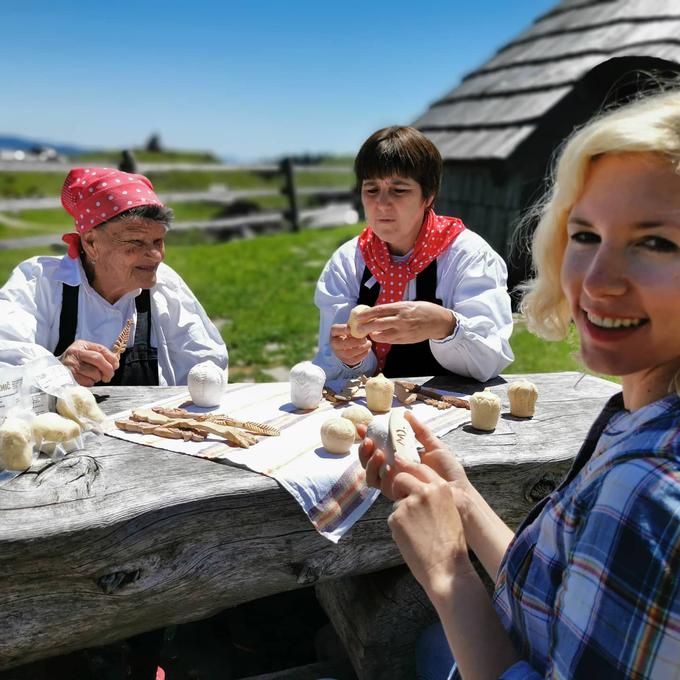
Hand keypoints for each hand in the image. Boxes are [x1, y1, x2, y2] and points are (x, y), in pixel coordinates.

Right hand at [59, 340, 118, 385]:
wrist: (54, 372)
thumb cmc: (75, 363)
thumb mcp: (85, 354)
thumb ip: (99, 356)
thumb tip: (115, 364)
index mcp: (81, 345)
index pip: (101, 349)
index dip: (111, 358)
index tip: (116, 365)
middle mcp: (74, 352)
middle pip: (98, 359)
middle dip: (108, 369)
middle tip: (109, 376)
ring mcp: (71, 364)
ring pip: (94, 372)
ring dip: (98, 377)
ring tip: (94, 377)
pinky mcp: (69, 376)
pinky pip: (88, 381)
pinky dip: (91, 383)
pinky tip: (85, 380)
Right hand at [329, 323, 371, 366]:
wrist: (350, 344)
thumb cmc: (351, 332)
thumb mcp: (351, 326)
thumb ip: (355, 325)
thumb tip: (363, 325)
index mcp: (334, 332)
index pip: (335, 329)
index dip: (342, 329)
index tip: (350, 329)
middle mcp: (333, 343)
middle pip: (340, 344)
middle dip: (354, 342)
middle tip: (364, 339)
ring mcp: (339, 353)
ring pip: (348, 353)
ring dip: (361, 348)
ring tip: (369, 343)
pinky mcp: (346, 360)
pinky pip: (354, 359)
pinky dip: (363, 354)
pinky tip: (367, 348)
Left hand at [355, 301, 455, 343]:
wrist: (438, 322)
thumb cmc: (422, 310)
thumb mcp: (408, 304)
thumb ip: (393, 309)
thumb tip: (376, 312)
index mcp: (401, 307)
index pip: (380, 310)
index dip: (367, 314)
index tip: (358, 316)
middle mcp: (402, 319)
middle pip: (378, 324)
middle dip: (365, 327)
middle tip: (357, 328)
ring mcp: (404, 331)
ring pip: (383, 335)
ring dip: (373, 335)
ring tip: (369, 333)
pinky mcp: (406, 340)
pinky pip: (390, 341)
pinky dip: (383, 338)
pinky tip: (379, 336)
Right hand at [358, 412, 468, 497]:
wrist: (458, 490)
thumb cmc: (448, 470)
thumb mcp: (434, 445)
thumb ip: (419, 430)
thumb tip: (406, 414)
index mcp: (401, 458)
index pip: (379, 446)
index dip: (368, 437)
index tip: (363, 426)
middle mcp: (394, 470)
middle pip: (369, 461)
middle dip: (364, 450)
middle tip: (368, 440)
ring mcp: (394, 483)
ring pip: (370, 474)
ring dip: (369, 462)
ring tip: (378, 452)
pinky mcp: (397, 494)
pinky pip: (381, 486)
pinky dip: (380, 475)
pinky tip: (387, 467)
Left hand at [389, 459, 473, 593]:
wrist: (447, 569)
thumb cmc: (451, 544)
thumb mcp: (450, 511)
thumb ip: (435, 497)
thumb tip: (419, 490)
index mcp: (440, 487)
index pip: (419, 469)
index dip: (412, 477)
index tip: (408, 483)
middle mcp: (424, 490)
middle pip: (401, 478)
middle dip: (400, 488)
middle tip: (405, 504)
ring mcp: (408, 503)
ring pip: (396, 503)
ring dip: (402, 514)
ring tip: (417, 533)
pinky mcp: (396, 518)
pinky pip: (392, 519)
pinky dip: (398, 529)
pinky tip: (412, 540)